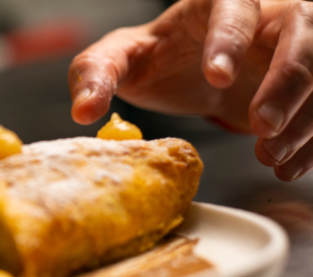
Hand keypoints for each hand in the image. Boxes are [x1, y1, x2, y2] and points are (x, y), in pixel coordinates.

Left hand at [68, 0, 312, 180]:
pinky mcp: (308, 83)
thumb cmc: (160, 59)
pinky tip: (285, 164)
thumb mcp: (122, 61)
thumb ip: (97, 74)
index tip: (217, 76)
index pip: (234, 6)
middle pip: (300, 32)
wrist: (193, 71)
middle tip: (262, 124)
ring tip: (269, 153)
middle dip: (287, 80)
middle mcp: (268, 16)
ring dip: (305, 116)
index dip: (230, 38)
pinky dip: (311, 138)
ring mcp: (296, 47)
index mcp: (217, 2)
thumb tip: (83, 110)